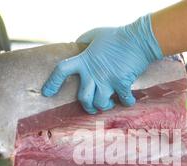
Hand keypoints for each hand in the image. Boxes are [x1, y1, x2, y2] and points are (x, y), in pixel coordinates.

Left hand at [42, 15, 162, 113]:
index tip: (47, 93)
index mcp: (84, 61)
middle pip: (83, 98)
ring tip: (108, 104)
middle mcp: (93, 73)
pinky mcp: (122, 84)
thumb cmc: (117, 35)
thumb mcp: (95, 34)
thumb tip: (78, 45)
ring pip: (100, 104)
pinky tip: (129, 101)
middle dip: (87, 107)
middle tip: (92, 108)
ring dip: (104, 106)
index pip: (62, 70)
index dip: (53, 83)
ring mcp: (108, 80)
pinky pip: (123, 100)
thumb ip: (84, 41)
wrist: (139, 39)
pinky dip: (127, 102)